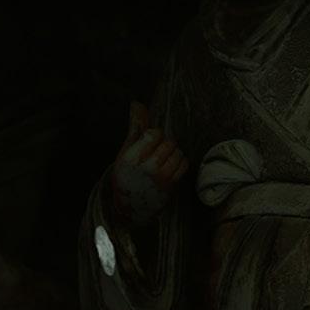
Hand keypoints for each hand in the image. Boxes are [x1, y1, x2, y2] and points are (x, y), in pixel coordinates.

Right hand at [110, 103, 188, 225]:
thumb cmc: (126, 174)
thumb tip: (137, 103)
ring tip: (162, 159)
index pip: (155, 134)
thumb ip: (135, 127)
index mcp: (132, 157)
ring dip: (173, 152)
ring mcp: (161, 176)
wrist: (131, 206)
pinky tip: (170, 165)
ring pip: (178, 152)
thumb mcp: (125, 151)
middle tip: (156, 152)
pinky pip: (184, 163)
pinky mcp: (172, 184)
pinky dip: (179, 161)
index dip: (155, 135)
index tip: (149, 142)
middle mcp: (147, 166)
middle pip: (169, 142)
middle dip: (164, 144)